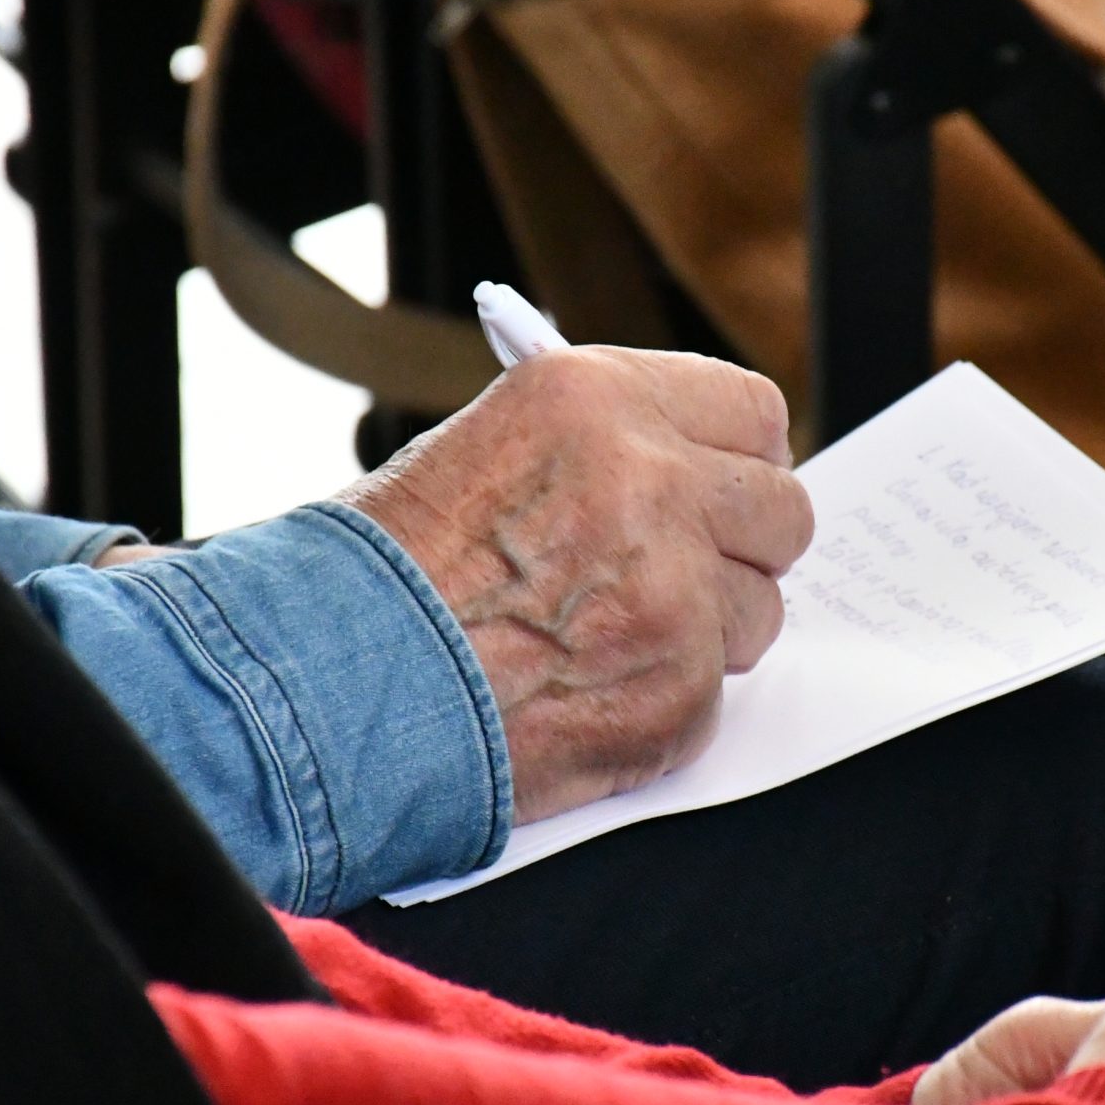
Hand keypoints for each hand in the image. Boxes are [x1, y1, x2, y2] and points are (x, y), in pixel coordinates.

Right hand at [337, 347, 811, 822]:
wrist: (322, 686)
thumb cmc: (378, 571)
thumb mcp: (483, 449)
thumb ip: (597, 449)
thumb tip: (680, 467)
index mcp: (599, 400)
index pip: (751, 412)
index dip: (743, 457)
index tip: (732, 481)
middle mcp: (653, 482)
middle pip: (782, 511)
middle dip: (743, 545)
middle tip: (690, 570)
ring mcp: (676, 592)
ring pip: (758, 611)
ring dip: (705, 630)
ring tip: (608, 642)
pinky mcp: (679, 692)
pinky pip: (713, 695)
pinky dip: (660, 704)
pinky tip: (583, 697)